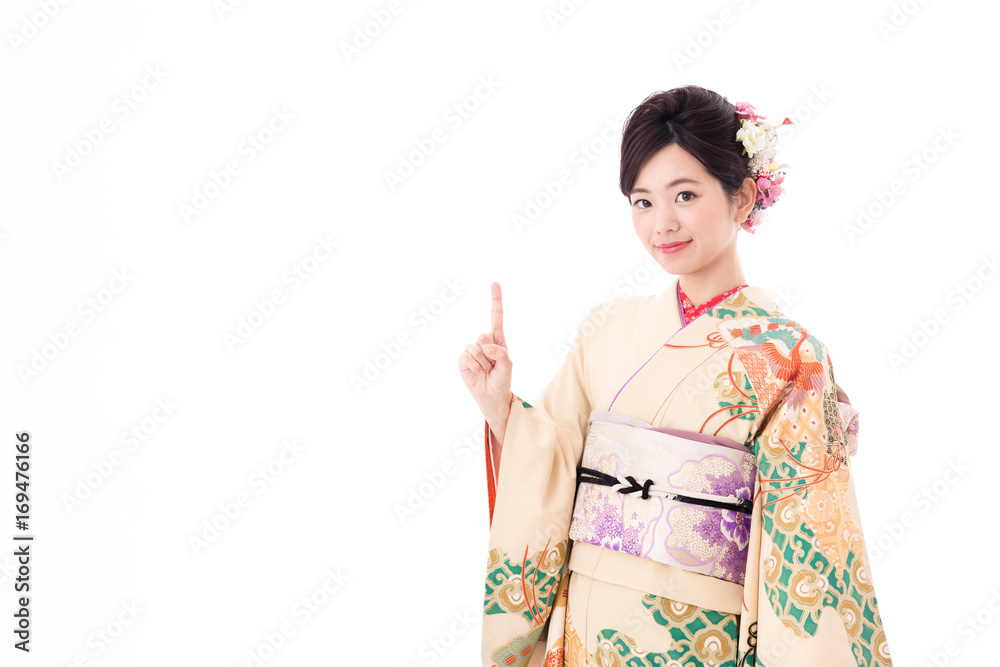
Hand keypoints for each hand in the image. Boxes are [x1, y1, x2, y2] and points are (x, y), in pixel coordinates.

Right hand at [458, 282, 512, 427]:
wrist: (491, 396)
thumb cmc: (502, 381)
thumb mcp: (507, 367)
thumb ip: (500, 354)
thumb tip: (486, 346)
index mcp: (498, 340)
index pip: (496, 317)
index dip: (495, 300)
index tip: (494, 283)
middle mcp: (484, 342)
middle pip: (484, 336)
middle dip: (490, 354)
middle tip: (493, 366)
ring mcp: (472, 350)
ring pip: (476, 348)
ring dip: (483, 364)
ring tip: (486, 372)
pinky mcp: (463, 359)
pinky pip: (467, 357)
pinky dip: (474, 367)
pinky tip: (478, 373)